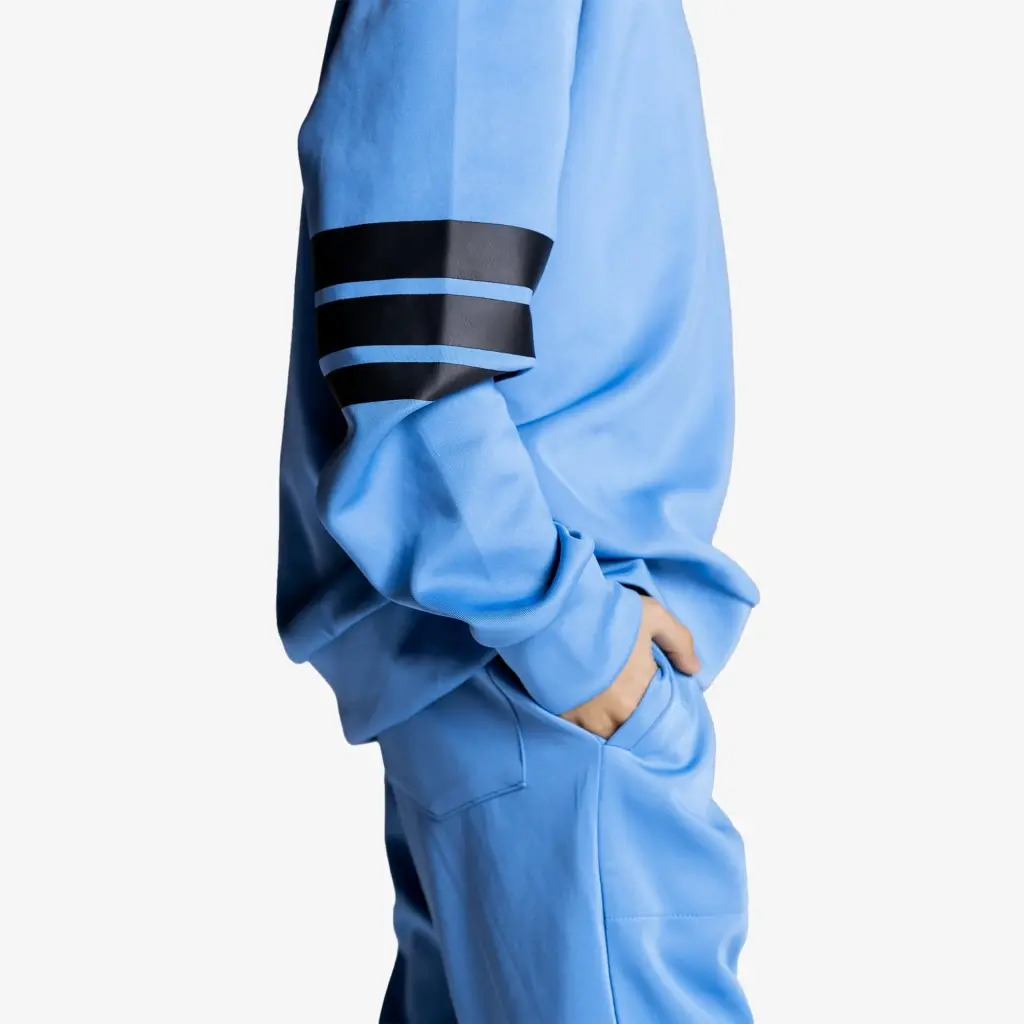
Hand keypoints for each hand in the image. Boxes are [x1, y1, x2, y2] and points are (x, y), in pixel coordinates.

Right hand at [561, 595, 699, 738]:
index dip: (653, 699)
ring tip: (600, 700)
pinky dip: (581, 720)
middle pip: (631, 726)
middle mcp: (616, 716)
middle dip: (630, 713)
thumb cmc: (605, 613)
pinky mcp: (561, 717)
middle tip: (620, 692)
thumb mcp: (652, 616)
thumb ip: (679, 641)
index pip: (658, 711)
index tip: (644, 686)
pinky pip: (577, 730)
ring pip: (605, 732)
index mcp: (641, 695)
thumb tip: (693, 668)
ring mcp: (587, 721)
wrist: (553, 614)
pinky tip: (579, 702)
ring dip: (606, 721)